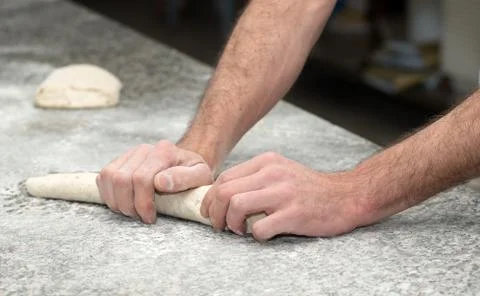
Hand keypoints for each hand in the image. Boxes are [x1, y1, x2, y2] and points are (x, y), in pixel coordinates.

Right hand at [97, 140, 212, 223]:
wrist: (185, 164)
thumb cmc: (194, 174)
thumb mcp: (200, 176)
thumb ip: (185, 178)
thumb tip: (161, 182)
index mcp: (164, 152)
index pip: (142, 179)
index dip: (142, 203)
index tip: (150, 217)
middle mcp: (145, 149)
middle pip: (121, 179)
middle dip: (128, 205)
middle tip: (140, 217)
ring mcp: (130, 153)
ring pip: (108, 177)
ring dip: (116, 201)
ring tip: (132, 211)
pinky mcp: (120, 160)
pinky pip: (103, 176)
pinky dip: (109, 194)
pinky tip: (124, 202)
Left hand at [200, 152, 362, 240]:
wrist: (346, 196)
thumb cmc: (310, 188)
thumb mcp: (281, 171)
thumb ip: (255, 178)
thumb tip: (223, 194)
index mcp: (266, 162)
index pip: (224, 178)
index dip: (210, 198)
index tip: (210, 211)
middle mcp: (272, 174)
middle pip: (224, 191)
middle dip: (213, 212)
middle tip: (219, 225)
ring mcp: (283, 193)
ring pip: (236, 206)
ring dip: (230, 224)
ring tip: (238, 230)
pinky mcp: (293, 214)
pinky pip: (260, 228)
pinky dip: (255, 236)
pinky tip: (262, 234)